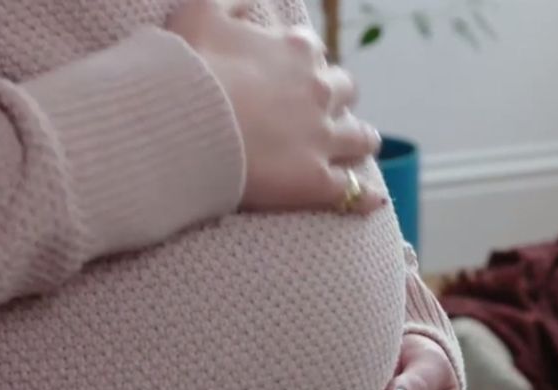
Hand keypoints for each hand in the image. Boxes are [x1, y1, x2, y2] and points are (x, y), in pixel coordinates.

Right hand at [167, 0, 384, 213]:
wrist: (184, 126)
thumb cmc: (187, 69)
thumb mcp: (200, 11)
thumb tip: (249, 0)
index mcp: (296, 51)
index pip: (312, 50)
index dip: (303, 62)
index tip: (289, 74)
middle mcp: (319, 91)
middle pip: (344, 89)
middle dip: (336, 97)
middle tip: (321, 110)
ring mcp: (322, 138)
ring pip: (360, 137)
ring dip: (360, 139)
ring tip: (360, 145)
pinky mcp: (317, 181)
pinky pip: (352, 191)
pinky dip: (364, 197)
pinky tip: (374, 202)